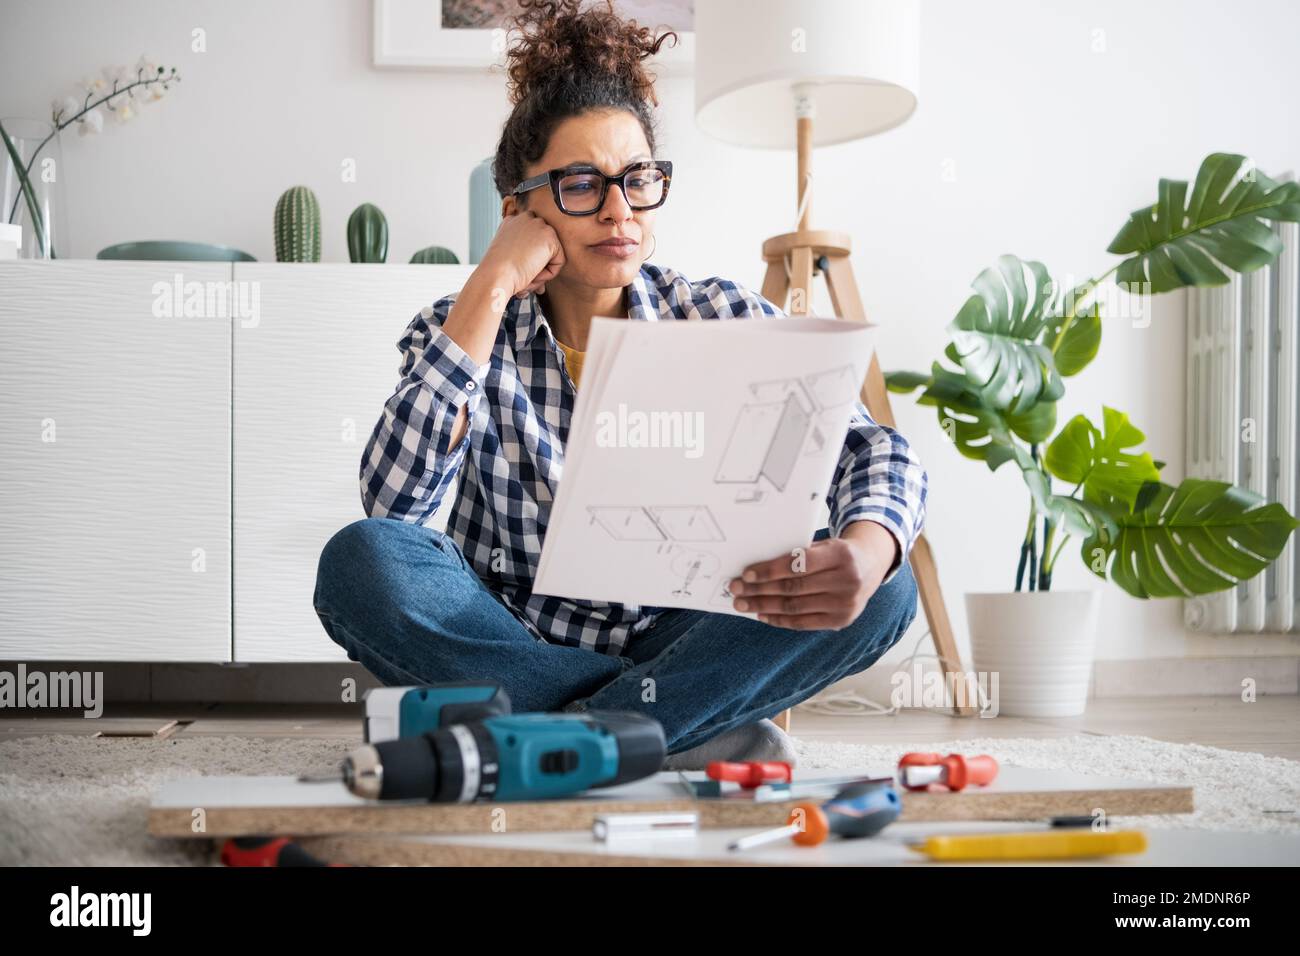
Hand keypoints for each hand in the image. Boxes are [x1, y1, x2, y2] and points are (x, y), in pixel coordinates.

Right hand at [479, 209, 564, 297]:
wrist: (496, 274)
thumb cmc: (497, 271)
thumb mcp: (507, 255)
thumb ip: (523, 253)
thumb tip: (538, 263)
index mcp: (512, 221)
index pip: (532, 237)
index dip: (530, 256)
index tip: (519, 268)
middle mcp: (526, 218)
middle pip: (544, 245)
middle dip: (538, 263)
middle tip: (524, 276)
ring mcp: (539, 225)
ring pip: (551, 254)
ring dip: (541, 269)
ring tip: (525, 275)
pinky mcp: (550, 237)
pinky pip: (558, 261)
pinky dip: (548, 273)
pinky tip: (532, 272)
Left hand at [728, 522, 899, 629]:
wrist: (871, 566)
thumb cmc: (837, 553)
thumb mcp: (824, 545)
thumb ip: (797, 555)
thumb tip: (755, 569)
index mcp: (841, 555)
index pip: (798, 564)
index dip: (769, 570)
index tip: (746, 574)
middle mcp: (847, 581)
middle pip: (793, 588)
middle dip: (759, 590)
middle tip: (736, 590)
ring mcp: (846, 604)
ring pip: (795, 607)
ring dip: (764, 607)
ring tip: (743, 604)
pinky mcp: (841, 621)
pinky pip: (803, 623)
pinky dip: (779, 620)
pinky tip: (762, 615)